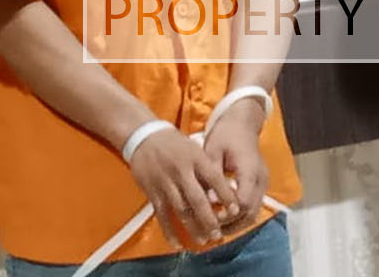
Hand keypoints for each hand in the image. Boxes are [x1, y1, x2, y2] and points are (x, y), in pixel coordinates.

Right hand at [127, 127, 237, 247]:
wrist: (144, 136)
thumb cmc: (174, 144)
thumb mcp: (194, 149)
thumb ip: (206, 170)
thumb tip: (221, 195)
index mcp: (195, 158)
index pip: (214, 179)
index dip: (226, 196)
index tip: (235, 211)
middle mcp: (181, 170)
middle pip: (197, 200)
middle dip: (210, 220)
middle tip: (218, 235)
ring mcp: (165, 182)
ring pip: (181, 210)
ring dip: (193, 228)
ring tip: (203, 240)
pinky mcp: (152, 191)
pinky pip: (162, 215)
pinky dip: (169, 231)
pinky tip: (177, 243)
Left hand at [201, 105, 269, 235]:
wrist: (243, 121)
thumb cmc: (226, 133)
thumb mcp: (213, 150)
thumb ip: (212, 176)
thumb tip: (206, 199)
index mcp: (249, 169)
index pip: (244, 201)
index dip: (229, 213)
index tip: (212, 216)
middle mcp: (260, 179)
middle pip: (251, 212)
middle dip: (232, 223)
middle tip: (212, 228)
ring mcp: (263, 182)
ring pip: (254, 212)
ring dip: (236, 223)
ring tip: (217, 228)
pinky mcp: (260, 184)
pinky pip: (253, 206)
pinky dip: (240, 216)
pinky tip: (224, 218)